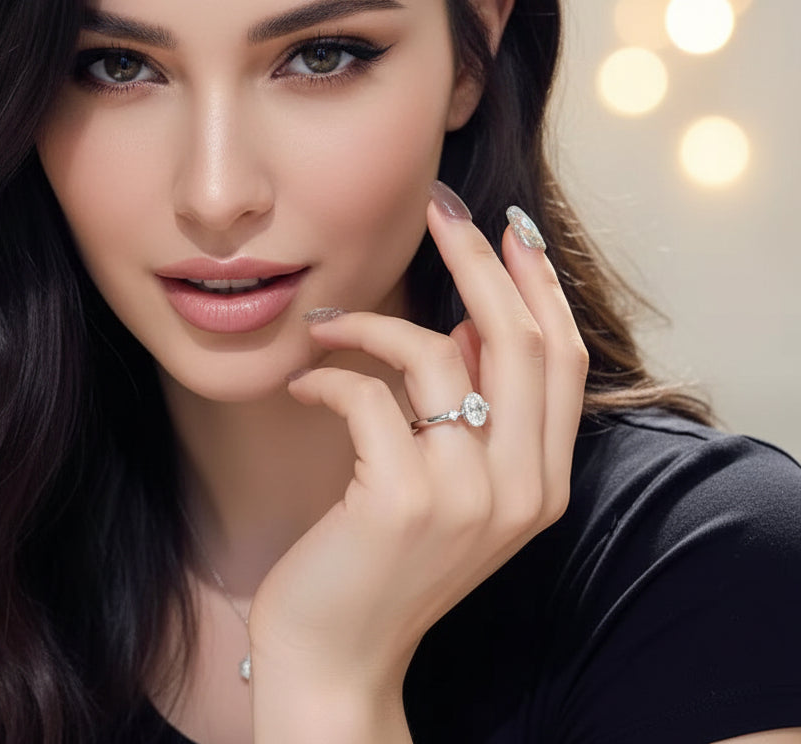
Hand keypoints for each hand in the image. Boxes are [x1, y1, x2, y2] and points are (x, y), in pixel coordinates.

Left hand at [248, 185, 587, 725]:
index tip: (508, 227)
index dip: (538, 285)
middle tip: (438, 209)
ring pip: (440, 356)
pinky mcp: (405, 501)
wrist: (335, 656)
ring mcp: (469, 497)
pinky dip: (331, 375)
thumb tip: (463, 325)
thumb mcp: (449, 487)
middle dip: (478, 260)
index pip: (564, 359)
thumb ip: (474, 413)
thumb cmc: (380, 561)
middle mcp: (523, 489)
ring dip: (375, 323)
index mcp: (543, 483)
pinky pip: (370, 397)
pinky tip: (301, 386)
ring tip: (328, 323)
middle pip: (519, 340)